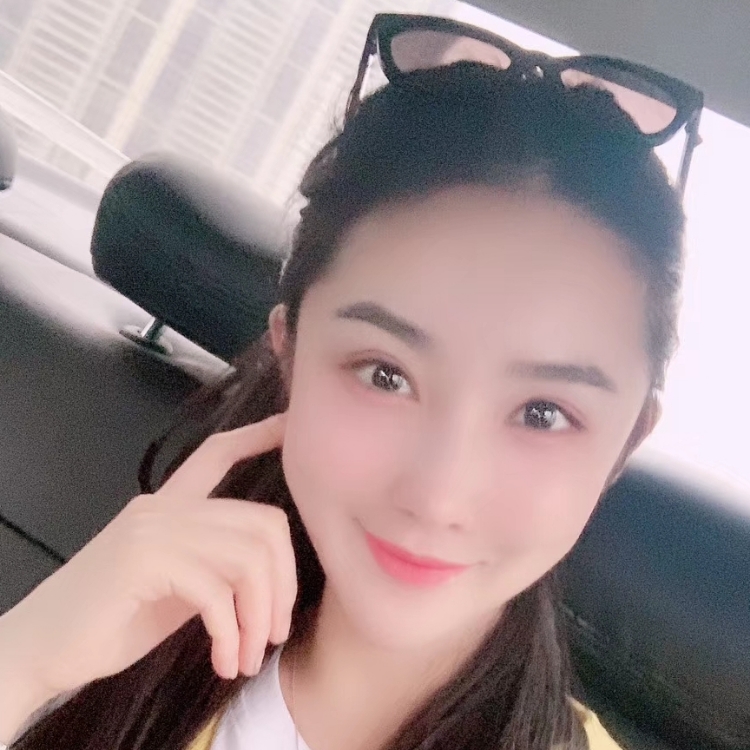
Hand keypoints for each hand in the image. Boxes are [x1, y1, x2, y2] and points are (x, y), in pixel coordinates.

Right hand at [1, 414, 293, 705]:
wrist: (38, 648)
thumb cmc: (110, 621)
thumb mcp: (176, 585)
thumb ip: (214, 565)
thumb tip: (270, 574)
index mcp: (170, 504)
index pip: (217, 455)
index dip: (256, 437)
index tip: (286, 425)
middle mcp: (164, 506)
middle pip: (262, 522)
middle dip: (284, 583)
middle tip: (276, 632)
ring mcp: (154, 528)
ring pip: (247, 558)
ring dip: (259, 616)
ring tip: (248, 656)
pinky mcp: (143, 560)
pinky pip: (216, 592)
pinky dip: (231, 633)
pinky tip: (225, 660)